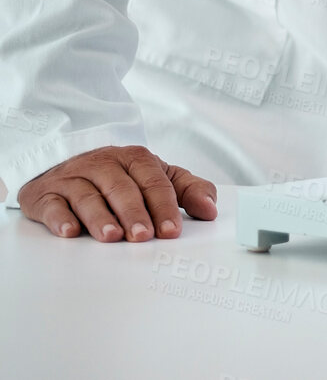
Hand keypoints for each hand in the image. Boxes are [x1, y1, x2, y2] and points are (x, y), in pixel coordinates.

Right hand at [18, 146, 217, 241]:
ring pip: (88, 196)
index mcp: (135, 159)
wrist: (64, 165)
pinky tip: (70, 232)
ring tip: (112, 237)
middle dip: (134, 213)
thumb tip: (211, 209)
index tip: (172, 231)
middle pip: (121, 188)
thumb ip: (187, 189)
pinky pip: (52, 204)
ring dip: (101, 217)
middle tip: (143, 236)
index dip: (164, 206)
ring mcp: (73, 178)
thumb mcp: (156, 176)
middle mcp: (103, 164)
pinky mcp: (46, 194)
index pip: (154, 182)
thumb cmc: (118, 176)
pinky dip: (60, 218)